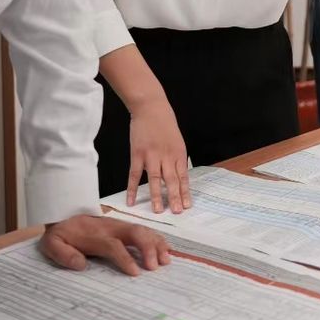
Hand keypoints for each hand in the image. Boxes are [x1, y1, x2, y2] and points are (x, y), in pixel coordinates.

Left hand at [39, 215, 169, 275]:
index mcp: (95, 234)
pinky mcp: (124, 227)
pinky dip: (157, 239)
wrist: (64, 213)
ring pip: (143, 230)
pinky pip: (144, 230)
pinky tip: (165, 249)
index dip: (126, 258)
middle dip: (148, 248)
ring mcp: (120, 225)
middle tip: (156, 266)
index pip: (114, 245)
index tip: (136, 272)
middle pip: (135, 234)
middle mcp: (112, 228)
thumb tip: (81, 264)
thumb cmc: (61, 233)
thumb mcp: (51, 244)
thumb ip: (63, 254)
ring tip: (166, 259)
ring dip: (156, 244)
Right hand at [127, 99, 190, 213]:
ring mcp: (151, 155)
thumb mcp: (177, 140)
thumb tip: (176, 176)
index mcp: (179, 153)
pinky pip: (134, 175)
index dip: (185, 191)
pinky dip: (132, 188)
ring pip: (155, 179)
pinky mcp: (137, 154)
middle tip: (176, 212)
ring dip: (156, 196)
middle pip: (172, 180)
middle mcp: (167, 156)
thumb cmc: (165, 123)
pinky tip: (131, 200)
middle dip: (175, 197)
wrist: (151, 107)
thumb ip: (176, 158)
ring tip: (158, 210)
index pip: (184, 176)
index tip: (187, 205)